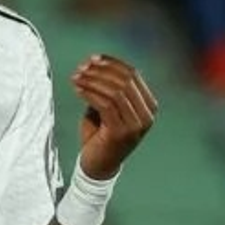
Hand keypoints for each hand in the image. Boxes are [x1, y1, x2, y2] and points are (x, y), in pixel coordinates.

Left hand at [70, 54, 157, 179]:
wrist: (98, 165)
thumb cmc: (100, 134)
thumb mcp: (107, 107)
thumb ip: (106, 87)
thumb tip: (95, 62)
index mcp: (148, 105)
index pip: (133, 74)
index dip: (111, 63)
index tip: (92, 58)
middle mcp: (147, 115)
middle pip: (125, 81)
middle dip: (100, 71)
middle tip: (81, 68)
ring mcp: (136, 125)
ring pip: (115, 91)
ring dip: (92, 81)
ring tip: (76, 78)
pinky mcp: (121, 133)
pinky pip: (105, 105)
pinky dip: (89, 93)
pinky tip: (77, 89)